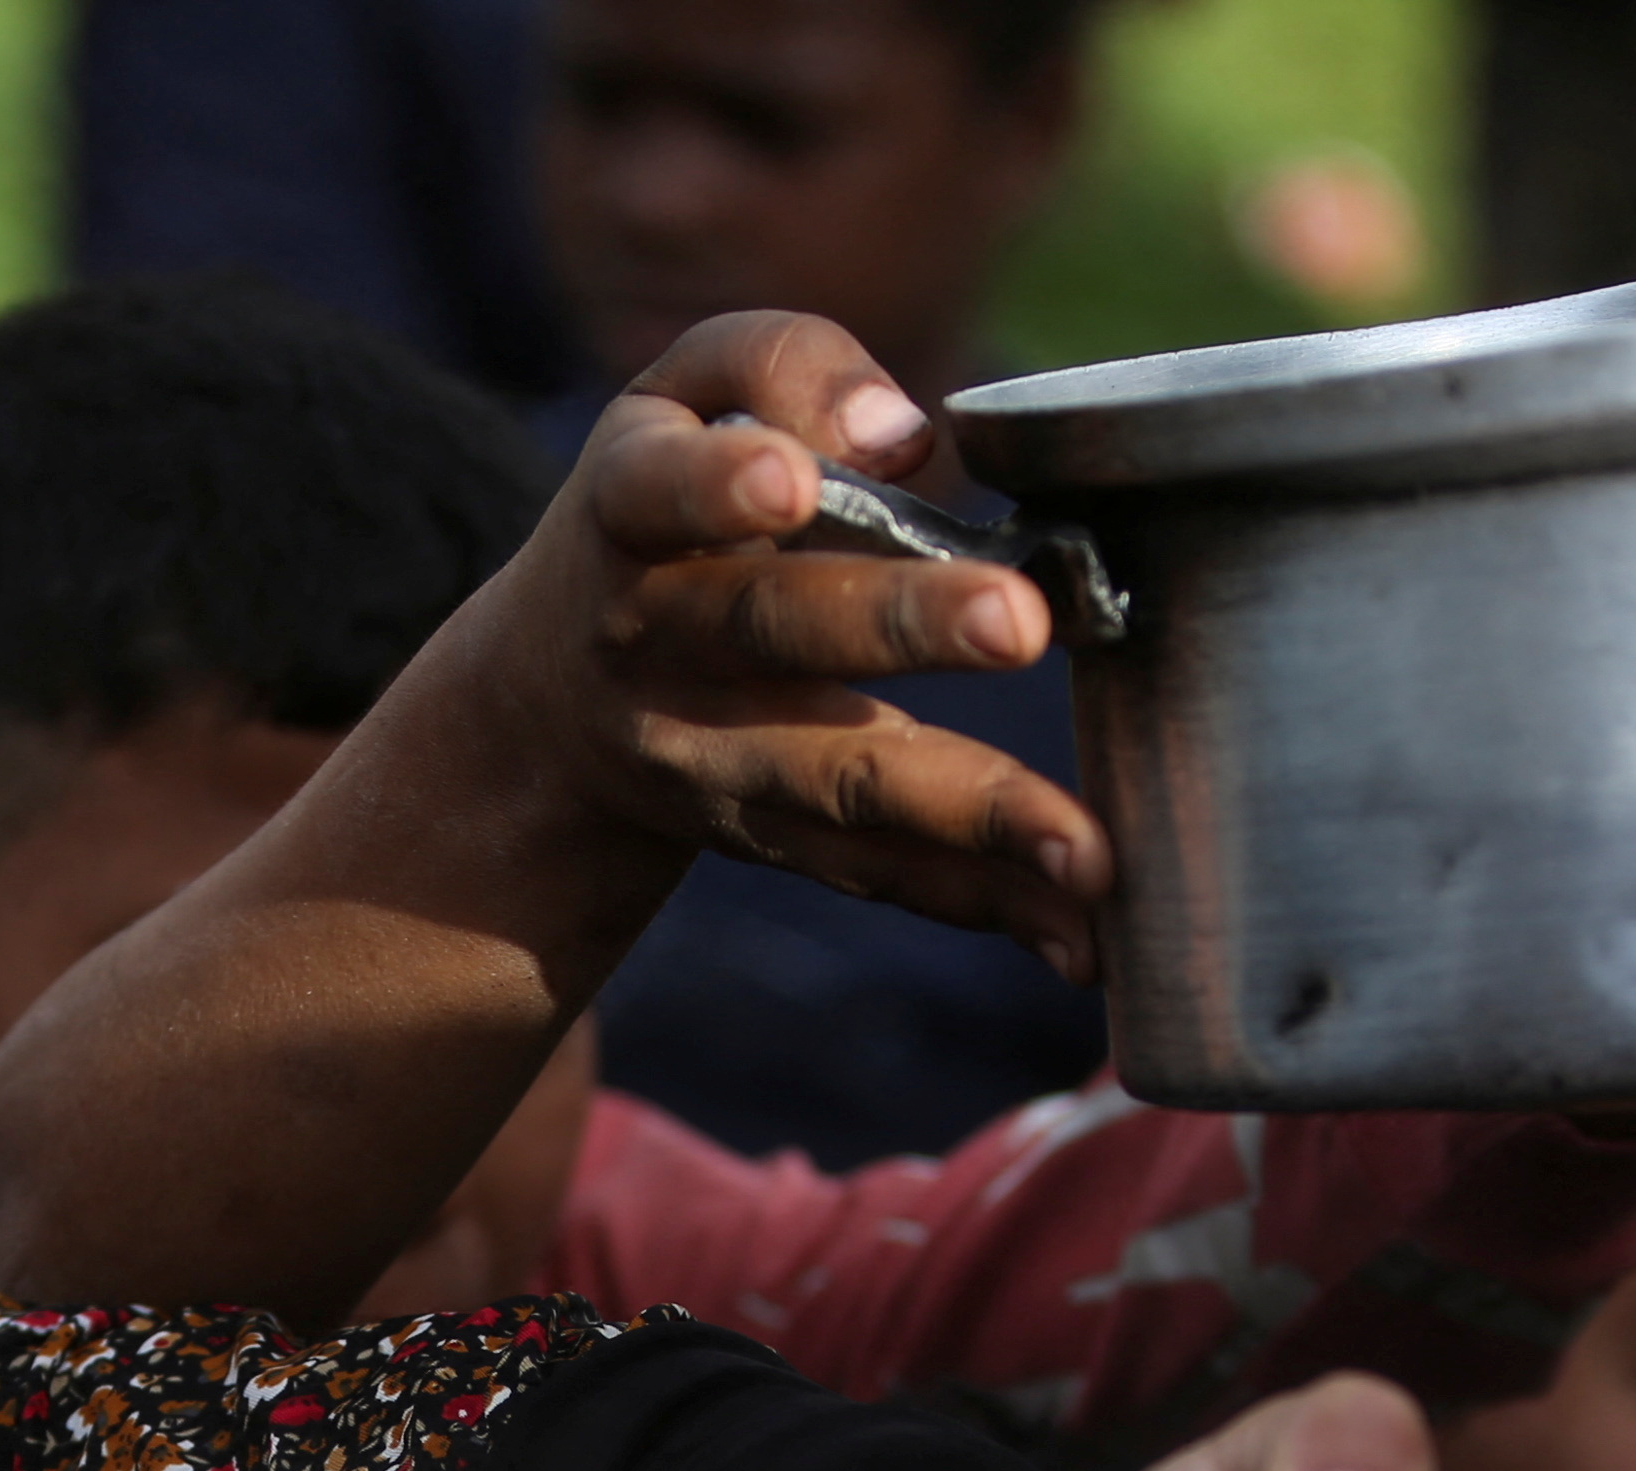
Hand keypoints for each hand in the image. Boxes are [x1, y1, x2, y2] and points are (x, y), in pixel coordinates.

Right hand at [499, 314, 1109, 978]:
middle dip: (898, 628)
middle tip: (1014, 622)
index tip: (786, 479)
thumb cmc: (660, 508)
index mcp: (632, 519)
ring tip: (1085, 850)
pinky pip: (882, 873)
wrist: (551, 708)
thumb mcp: (677, 398)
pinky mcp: (774, 840)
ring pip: (841, 785)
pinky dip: (985, 907)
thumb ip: (780, 366)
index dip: (715, 486)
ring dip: (970, 817)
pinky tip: (1083, 938)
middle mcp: (662, 647)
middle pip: (777, 632)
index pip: (658, 493)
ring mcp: (714, 761)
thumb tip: (906, 430)